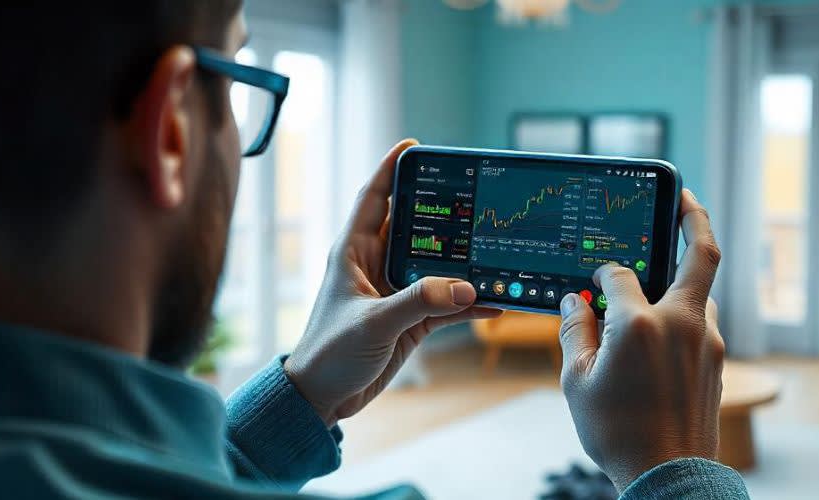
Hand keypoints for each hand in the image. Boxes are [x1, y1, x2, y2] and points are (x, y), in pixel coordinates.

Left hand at [284, 139, 501, 426]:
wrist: (323, 398)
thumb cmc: (329, 352)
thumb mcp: (374, 322)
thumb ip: (419, 302)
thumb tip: (464, 287)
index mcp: (353, 251)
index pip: (374, 198)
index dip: (391, 169)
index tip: (415, 146)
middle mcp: (376, 264)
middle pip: (415, 226)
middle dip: (443, 210)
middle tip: (474, 193)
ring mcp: (396, 291)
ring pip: (437, 264)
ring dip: (463, 259)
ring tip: (494, 245)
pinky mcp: (411, 319)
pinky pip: (447, 302)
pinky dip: (470, 302)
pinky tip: (496, 300)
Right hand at [557, 189, 724, 491]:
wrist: (669, 475)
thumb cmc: (618, 433)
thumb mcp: (577, 382)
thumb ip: (575, 331)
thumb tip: (573, 301)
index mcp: (641, 324)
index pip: (620, 273)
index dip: (601, 273)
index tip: (592, 281)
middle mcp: (682, 323)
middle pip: (701, 254)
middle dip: (695, 218)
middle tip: (684, 197)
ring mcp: (706, 342)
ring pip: (700, 292)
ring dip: (682, 278)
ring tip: (661, 278)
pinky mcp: (716, 362)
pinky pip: (701, 322)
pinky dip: (684, 312)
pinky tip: (663, 326)